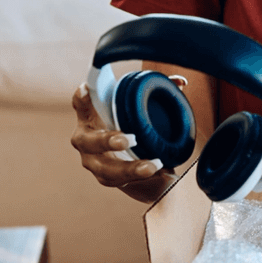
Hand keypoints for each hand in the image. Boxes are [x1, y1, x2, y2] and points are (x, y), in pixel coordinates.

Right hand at [69, 80, 183, 191]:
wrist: (133, 158)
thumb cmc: (131, 124)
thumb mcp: (139, 109)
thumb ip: (157, 92)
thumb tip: (180, 81)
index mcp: (91, 116)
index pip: (81, 105)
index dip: (82, 98)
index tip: (88, 89)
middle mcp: (86, 139)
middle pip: (87, 141)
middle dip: (107, 141)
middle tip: (130, 140)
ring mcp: (93, 161)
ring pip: (105, 168)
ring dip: (128, 168)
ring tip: (151, 166)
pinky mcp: (106, 177)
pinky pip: (120, 181)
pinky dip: (139, 177)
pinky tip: (157, 173)